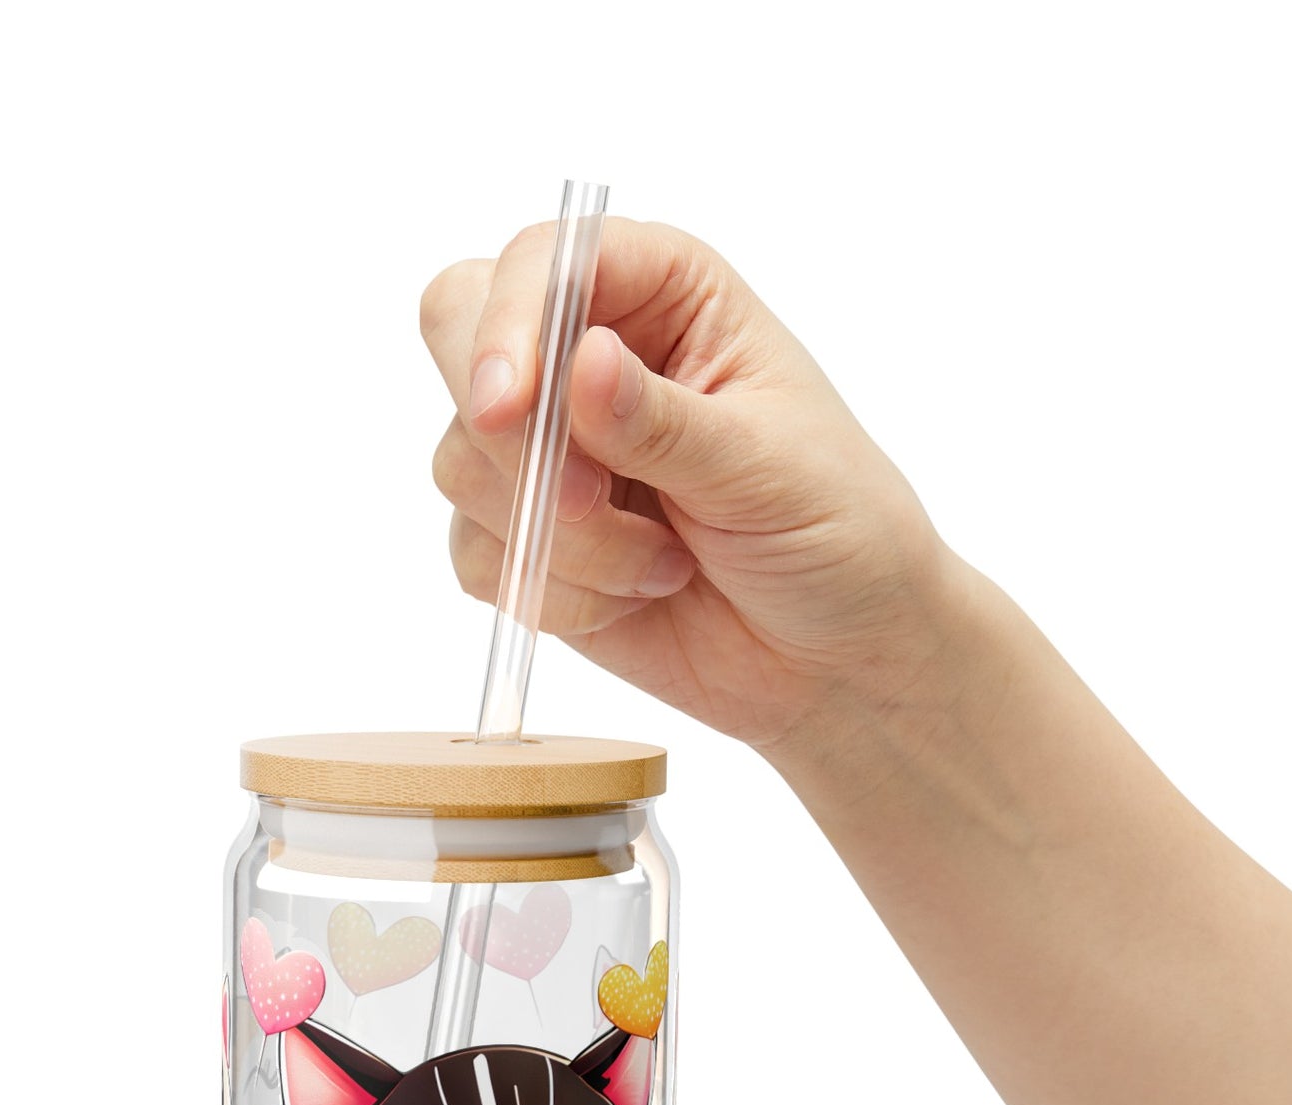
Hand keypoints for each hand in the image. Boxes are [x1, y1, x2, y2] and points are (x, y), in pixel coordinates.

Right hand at [421, 218, 961, 753]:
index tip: (509, 410)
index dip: (508, 324)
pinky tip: (635, 597)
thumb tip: (581, 361)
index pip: (542, 261)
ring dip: (560, 537)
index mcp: (663, 293)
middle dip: (506, 434)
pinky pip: (477, 555)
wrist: (835, 655)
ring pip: (463, 463)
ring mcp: (549, 449)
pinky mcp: (527, 538)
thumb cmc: (833, 531)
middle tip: (581, 501)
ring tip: (663, 564)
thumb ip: (662, 421)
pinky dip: (552, 592)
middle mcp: (588, 354)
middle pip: (457, 333)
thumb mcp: (764, 467)